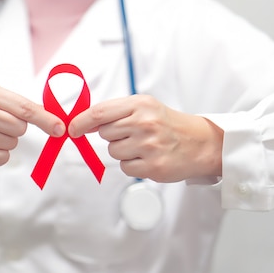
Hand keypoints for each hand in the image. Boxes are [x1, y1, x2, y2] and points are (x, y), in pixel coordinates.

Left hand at [69, 95, 222, 181]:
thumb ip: (116, 112)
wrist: (200, 143)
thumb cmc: (168, 125)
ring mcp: (149, 146)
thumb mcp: (145, 108)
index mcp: (140, 104)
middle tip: (133, 135)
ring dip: (124, 152)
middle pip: (105, 134)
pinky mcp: (153, 167)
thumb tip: (83, 122)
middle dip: (114, 137)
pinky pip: (125, 168)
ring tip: (143, 147)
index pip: (100, 113)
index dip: (81, 122)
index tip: (73, 128)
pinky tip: (148, 158)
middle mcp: (144, 123)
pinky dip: (133, 165)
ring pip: (113, 152)